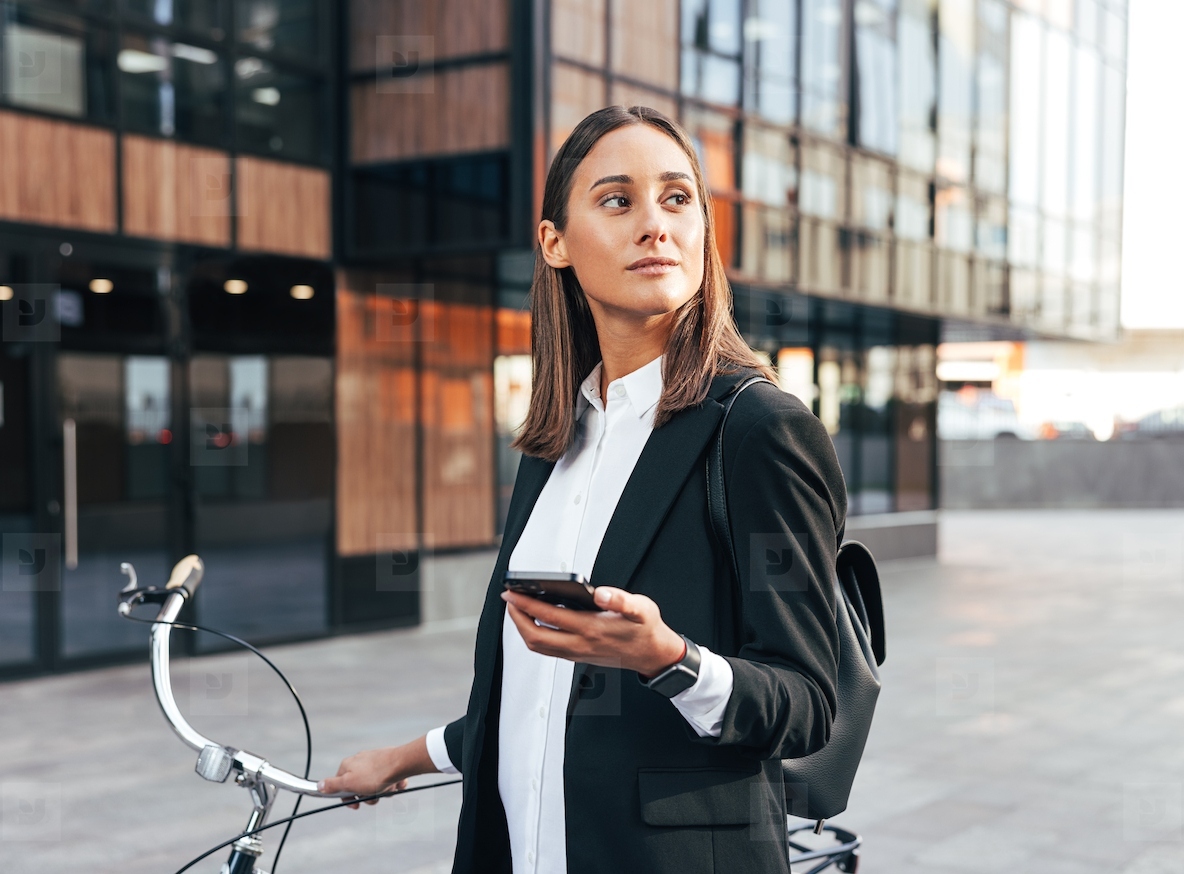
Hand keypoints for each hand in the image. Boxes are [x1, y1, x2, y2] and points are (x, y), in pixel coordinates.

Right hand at [318, 736, 433, 808]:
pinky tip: (397, 784)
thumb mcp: (349, 783)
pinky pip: (388, 780)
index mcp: (348, 765)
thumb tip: (318, 786)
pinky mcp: (388, 764)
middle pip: (359, 787)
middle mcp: (360, 761)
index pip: (341, 786)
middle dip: (368, 796)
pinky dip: (393, 785)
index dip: (348, 798)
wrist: (401, 764)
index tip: (356, 806)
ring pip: (375, 786)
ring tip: (388, 788)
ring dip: (382, 792)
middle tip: (375, 796)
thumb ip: (333, 785)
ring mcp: (375, 762)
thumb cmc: (374, 775)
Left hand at [501, 586, 685, 676]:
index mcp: (592, 629)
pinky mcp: (578, 656)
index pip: (549, 616)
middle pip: (535, 636)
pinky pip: (548, 650)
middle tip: (509, 600)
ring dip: (523, 628)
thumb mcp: (641, 608)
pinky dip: (535, 636)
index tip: (513, 592)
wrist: (653, 654)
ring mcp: (577, 653)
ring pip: (539, 646)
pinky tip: (535, 622)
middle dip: (517, 617)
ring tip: (518, 609)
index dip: (526, 603)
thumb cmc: (646, 629)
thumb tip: (601, 593)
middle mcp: (581, 644)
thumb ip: (621, 599)